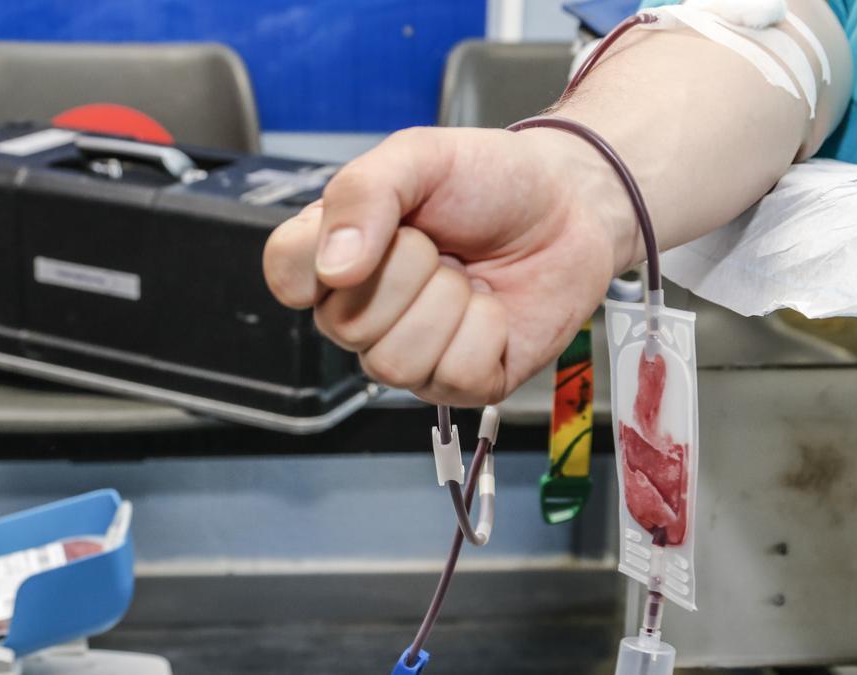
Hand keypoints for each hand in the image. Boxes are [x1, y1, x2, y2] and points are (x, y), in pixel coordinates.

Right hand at [263, 126, 629, 405]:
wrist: (569, 205)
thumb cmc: (489, 180)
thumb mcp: (420, 156)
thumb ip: (363, 193)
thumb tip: (334, 265)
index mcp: (335, 253)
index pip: (286, 276)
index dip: (322, 260)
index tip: (380, 227)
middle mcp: (361, 309)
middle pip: (345, 324)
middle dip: (409, 270)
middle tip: (440, 243)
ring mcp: (408, 352)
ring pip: (394, 362)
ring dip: (448, 305)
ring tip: (467, 274)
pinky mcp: (457, 382)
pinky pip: (453, 373)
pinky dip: (486, 331)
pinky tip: (492, 305)